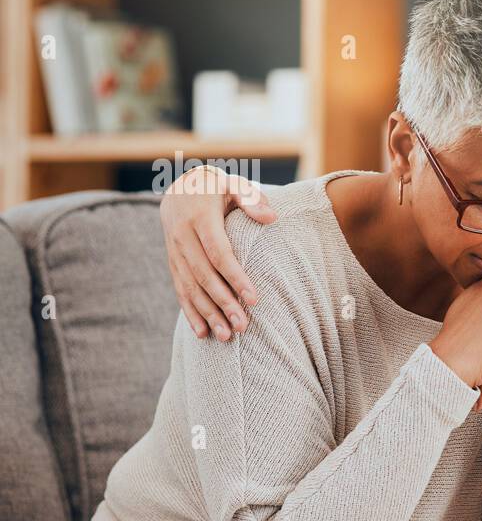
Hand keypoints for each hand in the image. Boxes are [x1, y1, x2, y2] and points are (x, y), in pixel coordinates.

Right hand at [162, 166, 276, 340]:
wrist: (180, 186)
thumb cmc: (216, 187)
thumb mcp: (233, 184)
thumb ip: (251, 199)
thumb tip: (271, 217)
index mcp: (199, 217)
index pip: (219, 252)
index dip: (235, 277)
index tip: (253, 299)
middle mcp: (182, 236)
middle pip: (203, 275)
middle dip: (223, 303)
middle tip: (242, 326)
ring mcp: (174, 250)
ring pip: (190, 287)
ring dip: (207, 313)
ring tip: (226, 336)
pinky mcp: (171, 261)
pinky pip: (179, 289)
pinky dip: (190, 311)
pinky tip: (202, 332)